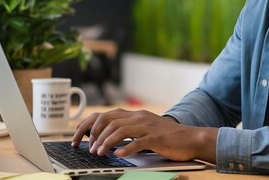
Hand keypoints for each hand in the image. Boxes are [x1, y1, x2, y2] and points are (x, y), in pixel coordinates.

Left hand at [71, 108, 217, 162]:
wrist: (191, 138)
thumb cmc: (167, 137)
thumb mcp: (144, 129)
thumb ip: (128, 130)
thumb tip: (104, 138)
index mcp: (135, 115)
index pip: (105, 114)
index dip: (88, 124)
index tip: (77, 136)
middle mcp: (139, 117)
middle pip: (109, 120)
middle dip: (94, 134)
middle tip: (88, 148)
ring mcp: (148, 127)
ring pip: (120, 130)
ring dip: (106, 142)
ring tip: (99, 153)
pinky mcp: (156, 139)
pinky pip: (138, 142)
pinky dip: (126, 148)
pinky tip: (118, 154)